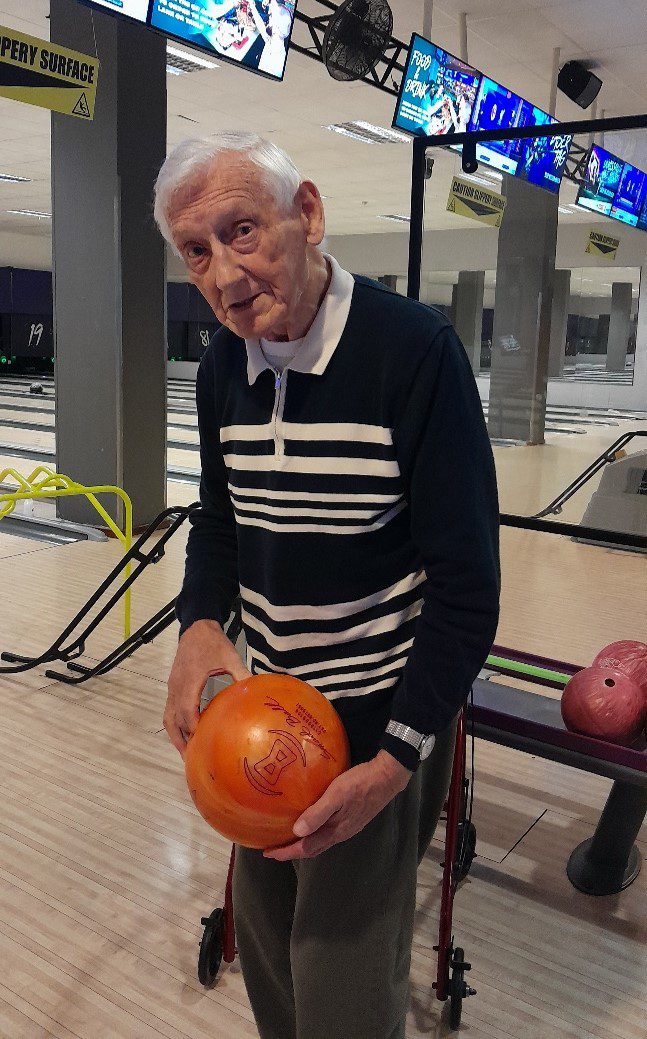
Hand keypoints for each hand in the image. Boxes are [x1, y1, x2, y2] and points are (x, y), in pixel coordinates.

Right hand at [164, 619, 250, 757]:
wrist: (196, 628)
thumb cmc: (213, 643)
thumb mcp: (230, 657)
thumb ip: (242, 674)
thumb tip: (256, 690)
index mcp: (190, 680)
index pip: (187, 709)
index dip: (192, 727)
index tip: (200, 742)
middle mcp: (177, 687)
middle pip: (174, 719)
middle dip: (182, 739)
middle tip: (193, 758)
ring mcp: (172, 687)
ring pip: (168, 717)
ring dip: (175, 735)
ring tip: (186, 752)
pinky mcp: (173, 686)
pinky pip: (169, 710)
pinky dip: (175, 725)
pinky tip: (185, 733)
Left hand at [264, 751, 411, 859]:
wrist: (387, 778)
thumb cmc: (360, 784)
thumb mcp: (337, 795)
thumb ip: (318, 813)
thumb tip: (297, 832)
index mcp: (335, 831)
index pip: (306, 848)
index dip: (286, 852)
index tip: (268, 853)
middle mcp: (340, 834)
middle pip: (312, 849)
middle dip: (292, 851)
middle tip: (274, 849)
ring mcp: (347, 827)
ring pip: (321, 842)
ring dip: (303, 844)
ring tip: (288, 838)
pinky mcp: (351, 819)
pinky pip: (328, 834)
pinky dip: (314, 834)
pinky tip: (311, 824)